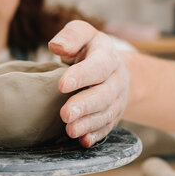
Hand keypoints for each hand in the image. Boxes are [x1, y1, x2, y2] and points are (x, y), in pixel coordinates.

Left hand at [48, 20, 128, 147]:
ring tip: (70, 130)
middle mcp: (117, 79)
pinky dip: (96, 135)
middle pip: (104, 95)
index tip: (62, 85)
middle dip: (85, 106)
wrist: (111, 67)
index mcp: (107, 56)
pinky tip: (83, 142)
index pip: (97, 66)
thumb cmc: (88, 48)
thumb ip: (71, 36)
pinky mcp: (113, 115)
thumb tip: (57, 46)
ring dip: (88, 124)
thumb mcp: (81, 34)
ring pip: (106, 114)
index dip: (81, 76)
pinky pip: (107, 127)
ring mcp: (117, 100)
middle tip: (65, 114)